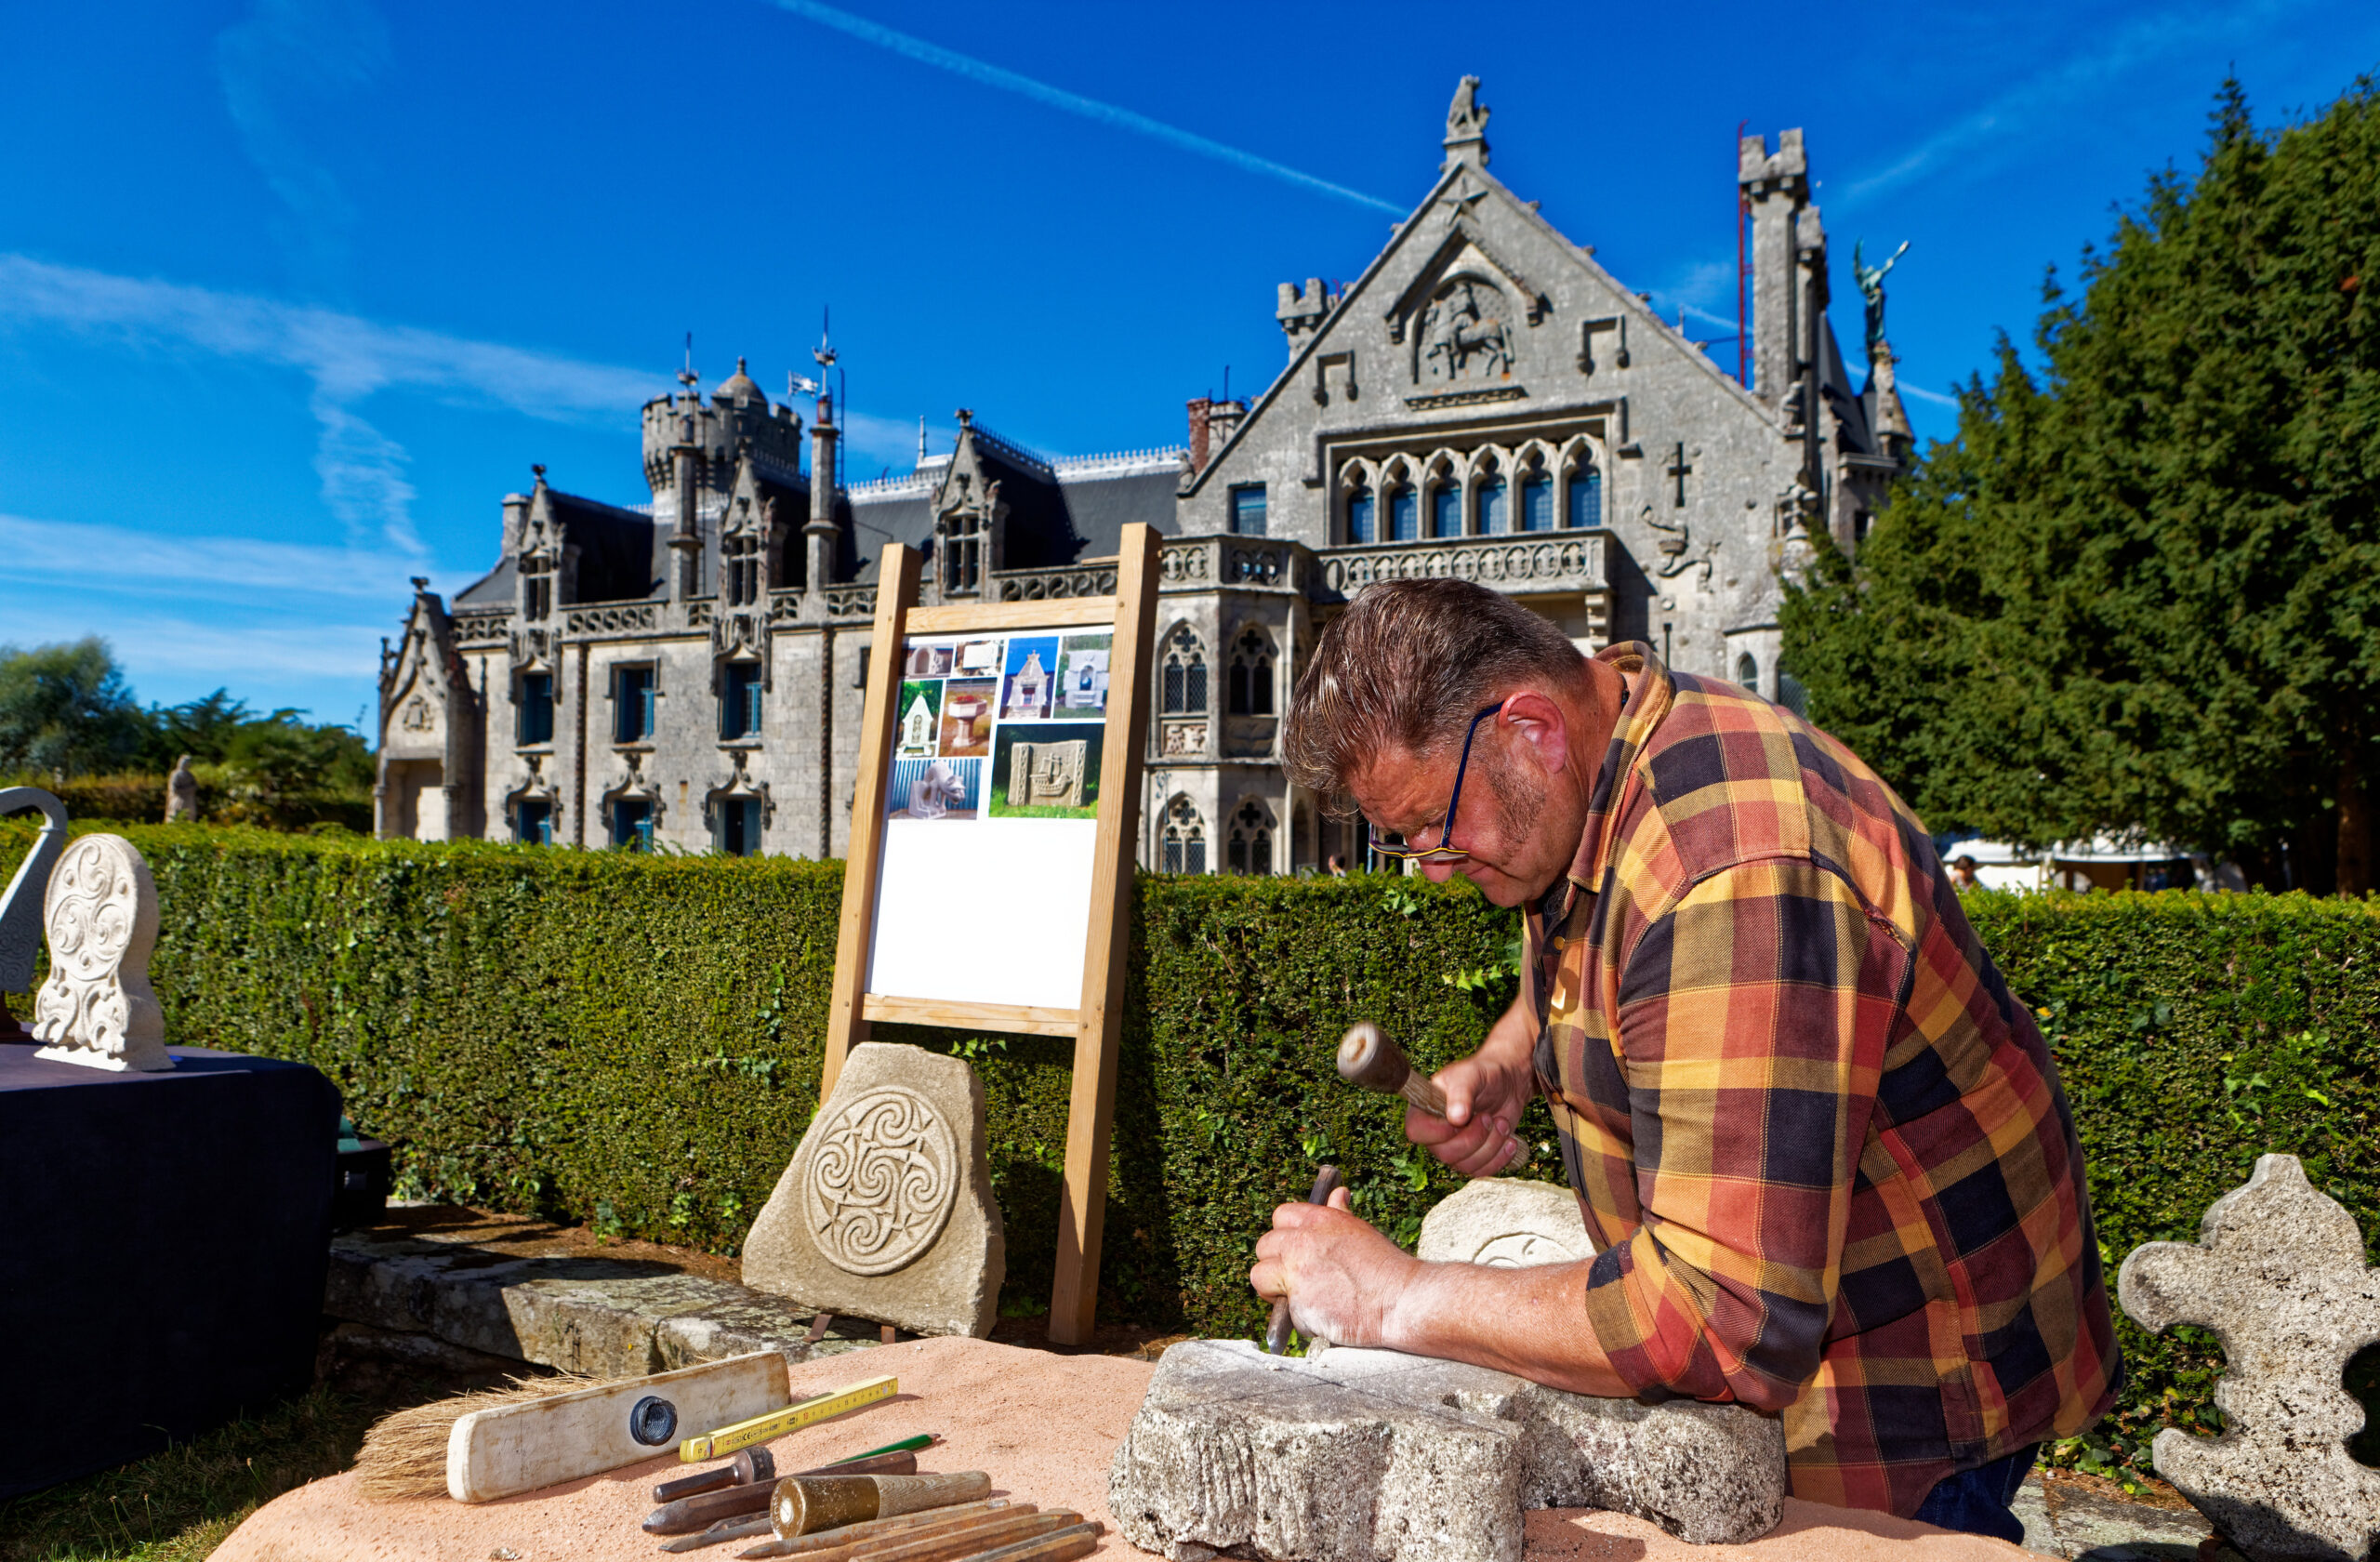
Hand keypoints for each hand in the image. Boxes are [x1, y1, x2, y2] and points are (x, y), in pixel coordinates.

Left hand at [1248, 1187, 1415, 1347]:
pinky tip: (1325, 1317)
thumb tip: (1338, 1192)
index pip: (1280, 1216)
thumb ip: (1339, 1213)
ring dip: (1274, 1291)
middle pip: (1263, 1246)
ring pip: (1259, 1277)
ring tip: (1300, 1299)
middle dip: (1274, 1264)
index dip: (1284, 1235)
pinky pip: (1285, 1312)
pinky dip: (1301, 1320)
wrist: (1401, 1300)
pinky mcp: (1298, 1303)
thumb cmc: (1384, 1267)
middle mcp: (1302, 1242)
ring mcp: (1297, 1272)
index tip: (1294, 1250)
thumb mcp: (1360, 1231)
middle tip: (1294, 1279)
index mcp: (1318, 1220)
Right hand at [1408, 1003, 1535, 1176]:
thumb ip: (1461, 1093)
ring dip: (1491, 1145)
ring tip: (1502, 1123)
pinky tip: (1510, 1140)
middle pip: (1446, 1154)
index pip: (1417, 1132)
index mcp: (1424, 1109)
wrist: (1508, 1084)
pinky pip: (1483, 1171)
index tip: (1462, 1119)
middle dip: (1474, 1137)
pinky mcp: (1474, 1158)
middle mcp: (1435, 1133)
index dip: (1439, 1131)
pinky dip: (1501, 1157)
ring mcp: (1455, 1148)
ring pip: (1467, 1165)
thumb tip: (1455, 1118)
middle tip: (1488, 1117)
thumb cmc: (1483, 1075)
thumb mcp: (1471, 1075)